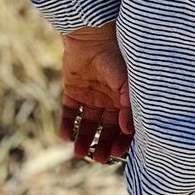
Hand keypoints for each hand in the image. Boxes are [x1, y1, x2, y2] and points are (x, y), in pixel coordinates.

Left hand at [59, 23, 133, 163]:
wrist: (92, 34)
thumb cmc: (116, 55)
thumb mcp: (127, 80)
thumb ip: (129, 104)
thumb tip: (128, 130)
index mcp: (125, 98)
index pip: (125, 125)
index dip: (123, 140)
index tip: (118, 154)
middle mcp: (109, 100)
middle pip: (106, 128)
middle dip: (103, 144)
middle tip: (99, 160)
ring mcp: (91, 96)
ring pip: (88, 124)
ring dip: (84, 139)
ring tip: (78, 154)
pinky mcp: (73, 91)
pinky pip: (70, 113)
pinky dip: (67, 125)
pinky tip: (65, 136)